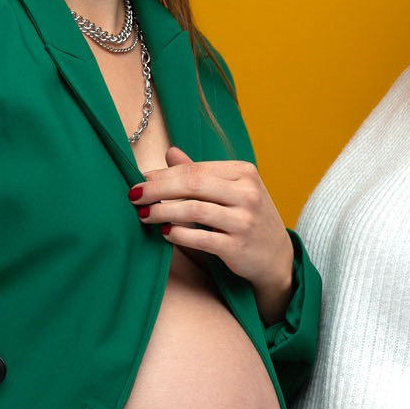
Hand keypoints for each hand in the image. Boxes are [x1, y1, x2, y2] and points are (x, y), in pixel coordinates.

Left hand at [131, 147, 294, 322]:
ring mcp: (244, 220)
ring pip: (194, 210)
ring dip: (163, 212)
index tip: (139, 180)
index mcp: (244, 173)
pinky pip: (200, 238)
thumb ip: (201, 173)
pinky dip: (178, 234)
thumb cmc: (247, 218)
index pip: (195, 169)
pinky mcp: (238, 247)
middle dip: (157, 189)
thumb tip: (170, 152)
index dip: (163, 174)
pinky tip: (164, 233)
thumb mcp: (231, 190)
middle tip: (133, 196)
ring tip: (144, 215)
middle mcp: (247, 193)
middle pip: (193, 184)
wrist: (276, 256)